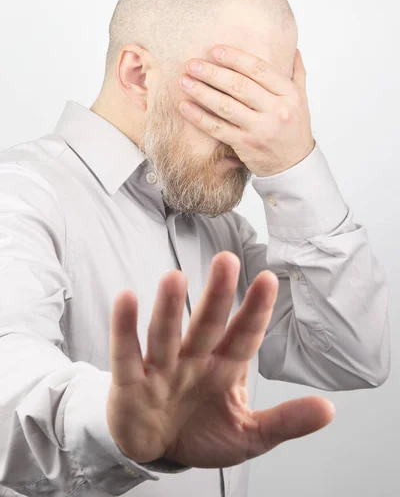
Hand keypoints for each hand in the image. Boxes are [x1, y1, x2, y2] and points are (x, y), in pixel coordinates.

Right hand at [106, 251, 334, 467]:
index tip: (269, 279)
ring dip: (169, 309)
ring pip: (166, 335)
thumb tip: (329, 409)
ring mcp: (161, 369)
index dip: (255, 311)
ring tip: (173, 279)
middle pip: (207, 326)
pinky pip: (126, 354)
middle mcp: (194, 360)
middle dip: (216, 296)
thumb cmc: (204, 432)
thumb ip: (284, 421)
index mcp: (224, 368)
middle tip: (225, 260)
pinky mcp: (129, 383)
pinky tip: (126, 299)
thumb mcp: (249, 435)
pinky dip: (124, 329)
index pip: (243, 337)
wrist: (159, 450)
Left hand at [178, 45, 315, 176]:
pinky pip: (217, 128)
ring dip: (201, 92)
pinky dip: (199, 117)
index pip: (259, 69)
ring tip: (184, 81)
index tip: (215, 50)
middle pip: (239, 86)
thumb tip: (292, 48)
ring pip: (225, 106)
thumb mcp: (301, 100)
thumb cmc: (294, 130)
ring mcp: (259, 129)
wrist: (294, 165)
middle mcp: (276, 110)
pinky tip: (185, 106)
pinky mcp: (244, 145)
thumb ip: (296, 73)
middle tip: (192, 64)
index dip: (235, 58)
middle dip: (212, 73)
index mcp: (289, 94)